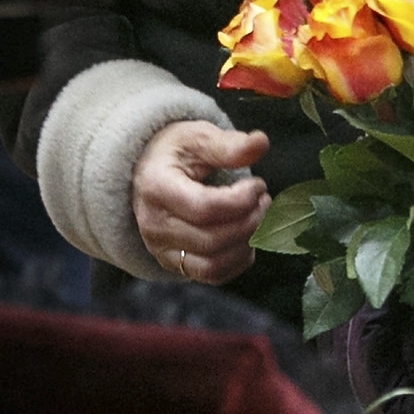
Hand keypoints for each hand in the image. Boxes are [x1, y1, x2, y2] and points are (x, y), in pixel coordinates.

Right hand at [130, 122, 268, 284]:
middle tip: (264, 200)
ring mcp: (162, 250)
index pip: (204, 208)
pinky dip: (238, 263)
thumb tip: (261, 142)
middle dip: (249, 222)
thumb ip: (228, 144)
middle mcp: (154, 225)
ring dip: (246, 244)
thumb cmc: (175, 153)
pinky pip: (212, 276)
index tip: (258, 184)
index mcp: (156, 187)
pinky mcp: (174, 264)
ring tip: (258, 218)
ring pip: (213, 264)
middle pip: (212, 239)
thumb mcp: (197, 137)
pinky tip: (247, 239)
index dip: (240, 200)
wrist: (149, 173)